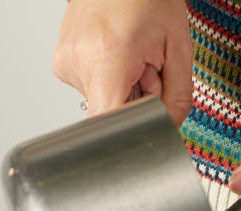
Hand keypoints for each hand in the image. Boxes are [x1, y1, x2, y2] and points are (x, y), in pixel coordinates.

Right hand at [53, 0, 192, 123]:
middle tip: (149, 70)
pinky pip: (94, 88)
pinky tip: (120, 56)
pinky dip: (113, 80)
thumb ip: (178, 98)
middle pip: (111, 113)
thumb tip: (167, 129)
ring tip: (134, 57)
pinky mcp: (62, 64)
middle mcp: (78, 60)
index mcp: (108, 55)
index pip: (108, 122)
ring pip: (104, 102)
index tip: (146, 123)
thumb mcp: (178, 48)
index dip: (131, 131)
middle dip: (138, 102)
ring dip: (127, 90)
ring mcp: (65, 62)